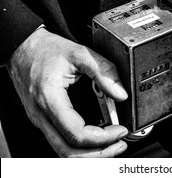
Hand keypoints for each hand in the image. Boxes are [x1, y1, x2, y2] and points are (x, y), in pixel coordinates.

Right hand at [6, 28, 128, 156]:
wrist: (23, 47)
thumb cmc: (45, 50)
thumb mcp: (79, 53)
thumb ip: (103, 71)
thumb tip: (120, 93)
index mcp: (50, 99)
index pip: (76, 133)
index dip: (102, 138)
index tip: (120, 130)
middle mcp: (41, 115)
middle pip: (68, 151)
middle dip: (99, 153)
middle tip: (120, 144)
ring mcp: (39, 119)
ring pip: (63, 151)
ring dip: (89, 153)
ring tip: (111, 144)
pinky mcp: (42, 119)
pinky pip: (60, 141)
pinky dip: (80, 146)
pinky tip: (96, 139)